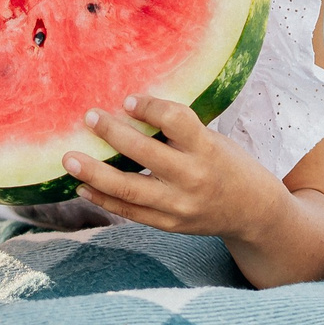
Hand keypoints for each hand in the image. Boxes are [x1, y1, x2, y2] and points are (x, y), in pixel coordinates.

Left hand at [66, 95, 281, 240]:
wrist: (254, 212)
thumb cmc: (229, 165)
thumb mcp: (213, 140)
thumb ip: (178, 131)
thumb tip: (129, 108)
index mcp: (208, 149)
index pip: (176, 121)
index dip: (151, 107)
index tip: (129, 99)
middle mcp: (193, 178)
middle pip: (145, 155)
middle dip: (113, 134)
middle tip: (88, 117)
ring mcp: (179, 206)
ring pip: (130, 190)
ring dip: (95, 173)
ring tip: (69, 159)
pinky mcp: (169, 224)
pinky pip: (130, 213)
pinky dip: (103, 200)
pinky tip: (82, 186)